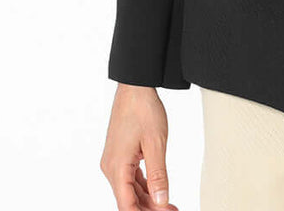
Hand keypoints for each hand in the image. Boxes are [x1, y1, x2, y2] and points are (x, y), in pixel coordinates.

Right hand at [100, 84, 178, 210]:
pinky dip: (144, 186)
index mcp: (117, 167)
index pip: (127, 205)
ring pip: (130, 189)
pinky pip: (130, 177)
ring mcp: (114, 161)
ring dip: (148, 199)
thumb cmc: (144, 109)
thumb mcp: (156, 144)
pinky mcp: (119, 154)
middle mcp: (110, 167)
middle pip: (128, 200)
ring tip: (169, 205)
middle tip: (172, 210)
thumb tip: (161, 202)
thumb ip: (158, 175)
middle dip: (149, 208)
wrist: (135, 86)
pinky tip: (158, 191)